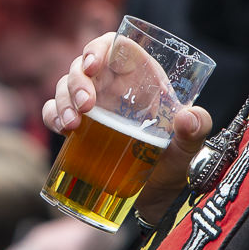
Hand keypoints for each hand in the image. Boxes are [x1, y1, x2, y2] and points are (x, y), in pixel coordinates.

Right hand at [43, 35, 214, 206]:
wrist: (154, 201)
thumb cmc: (174, 167)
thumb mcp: (187, 150)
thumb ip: (196, 132)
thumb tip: (189, 117)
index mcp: (140, 79)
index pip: (116, 48)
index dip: (100, 48)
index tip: (93, 65)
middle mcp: (113, 88)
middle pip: (84, 66)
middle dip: (78, 81)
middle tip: (85, 106)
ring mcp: (93, 107)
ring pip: (66, 86)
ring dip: (63, 100)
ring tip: (71, 124)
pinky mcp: (77, 128)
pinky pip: (55, 112)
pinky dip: (52, 115)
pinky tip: (61, 129)